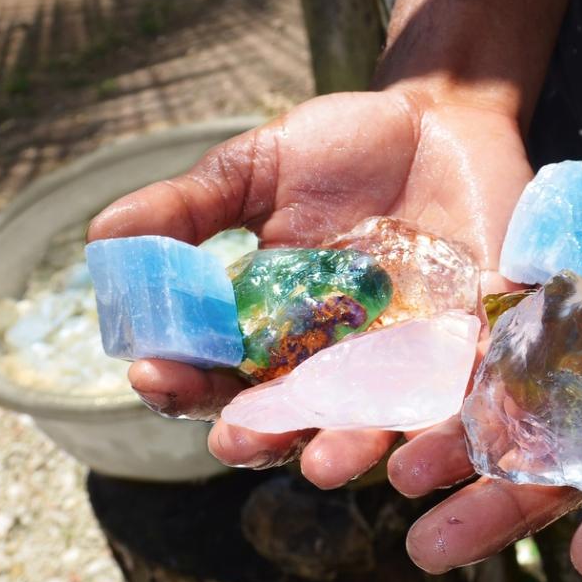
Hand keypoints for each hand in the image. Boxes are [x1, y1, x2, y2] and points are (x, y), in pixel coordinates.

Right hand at [87, 89, 532, 485]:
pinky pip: (466, 393)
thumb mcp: (260, 167)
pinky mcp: (476, 341)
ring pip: (379, 423)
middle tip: (236, 440)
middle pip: (297, 417)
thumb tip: (105, 236)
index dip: (185, 382)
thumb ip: (193, 205)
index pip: (223, 376)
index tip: (152, 373)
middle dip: (264, 435)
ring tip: (324, 462)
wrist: (442, 119)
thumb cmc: (347, 146)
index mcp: (279, 330)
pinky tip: (425, 444)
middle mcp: (341, 359)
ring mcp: (409, 357)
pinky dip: (449, 421)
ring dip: (352, 447)